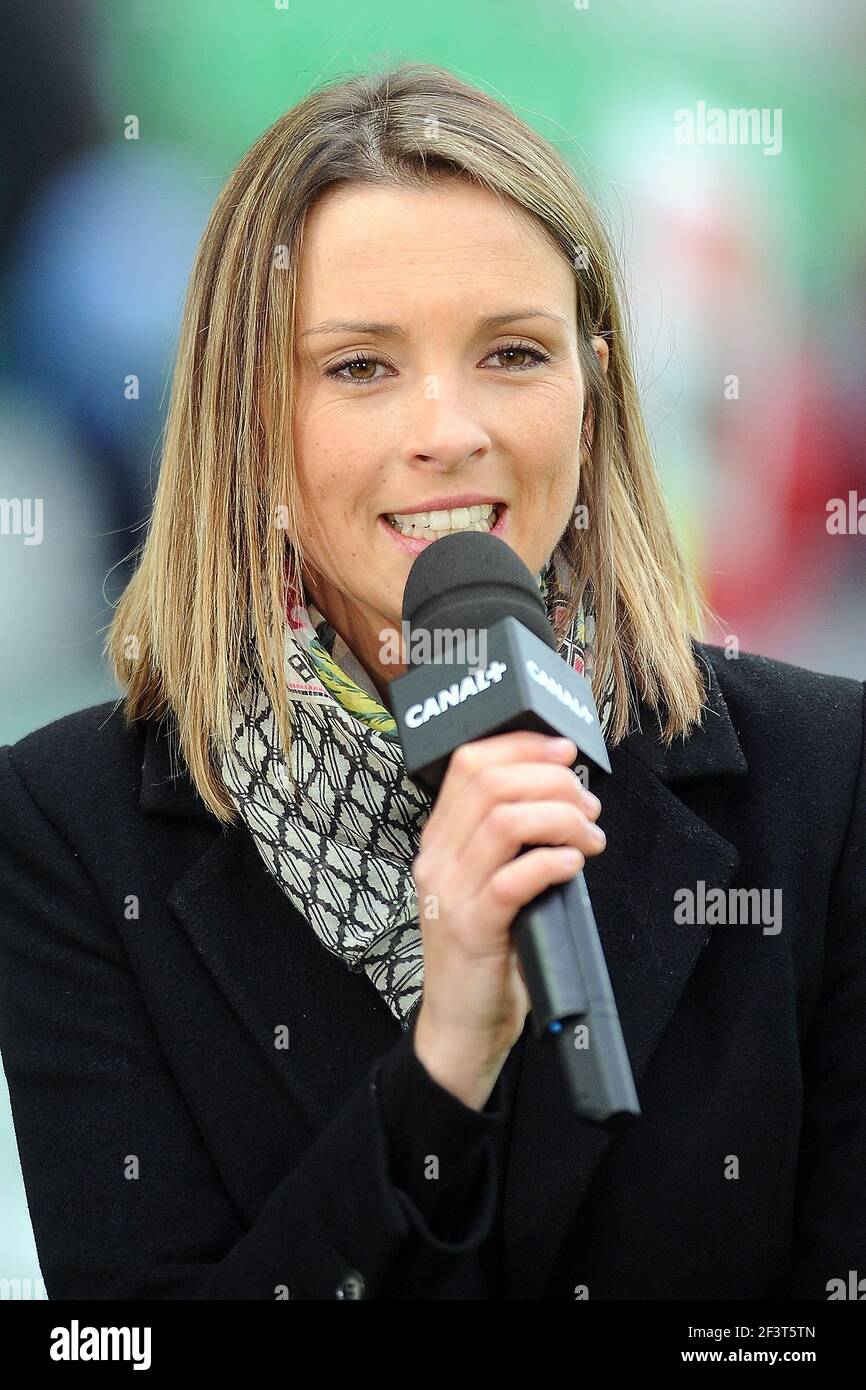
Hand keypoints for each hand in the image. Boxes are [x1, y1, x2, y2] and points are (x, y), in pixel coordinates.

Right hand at [411, 731, 605, 1106]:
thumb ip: (510, 841)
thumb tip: (564, 796)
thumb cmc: (489, 951)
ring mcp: (449, 893)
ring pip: (504, 821)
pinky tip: (573, 866)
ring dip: (561, 819)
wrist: (461, 1024)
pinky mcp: (473, 929)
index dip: (522, 746)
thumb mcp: (489, 882)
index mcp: (440, 839)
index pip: (469, 763)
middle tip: (587, 805)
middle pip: (490, 782)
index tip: (564, 751)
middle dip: (551, 781)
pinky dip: (553, 862)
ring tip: (589, 838)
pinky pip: (515, 878)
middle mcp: (437, 858)